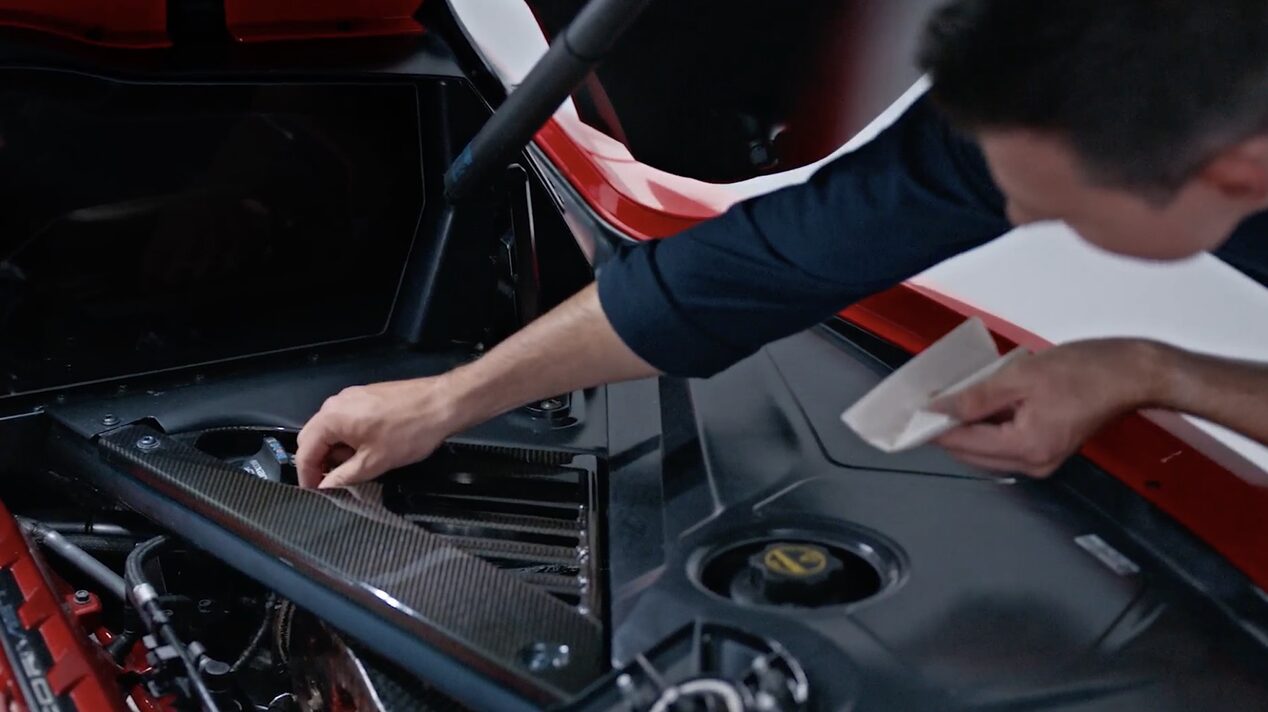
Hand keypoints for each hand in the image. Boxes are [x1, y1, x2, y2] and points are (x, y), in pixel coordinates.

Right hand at [295, 376, 460, 488]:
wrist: (442, 403)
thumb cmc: (409, 432)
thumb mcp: (373, 462)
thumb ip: (343, 477)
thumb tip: (325, 487)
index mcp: (331, 417)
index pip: (304, 451)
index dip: (307, 476)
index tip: (316, 494)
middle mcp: (335, 403)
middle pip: (313, 438)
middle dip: (320, 463)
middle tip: (334, 483)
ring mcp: (351, 397)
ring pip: (331, 430)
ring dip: (336, 451)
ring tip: (355, 468)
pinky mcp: (366, 397)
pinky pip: (346, 421)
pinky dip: (348, 439)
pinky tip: (366, 451)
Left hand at [932, 339, 1165, 477]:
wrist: (1131, 373)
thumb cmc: (1086, 371)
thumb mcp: (1019, 377)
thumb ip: (975, 397)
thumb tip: (941, 409)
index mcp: (1027, 448)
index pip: (964, 445)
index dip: (936, 428)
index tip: (914, 413)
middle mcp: (1034, 463)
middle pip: (973, 454)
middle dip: (949, 431)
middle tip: (929, 404)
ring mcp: (1043, 459)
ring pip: (988, 451)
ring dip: (968, 429)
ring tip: (951, 401)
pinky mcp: (1048, 449)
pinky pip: (1006, 443)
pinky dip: (989, 427)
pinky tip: (980, 405)